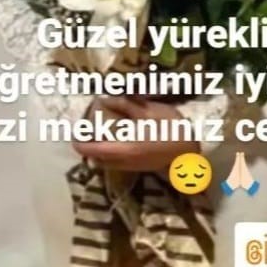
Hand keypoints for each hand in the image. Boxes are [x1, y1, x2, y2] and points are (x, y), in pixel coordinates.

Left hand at [71, 95, 200, 171]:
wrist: (191, 153)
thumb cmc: (170, 130)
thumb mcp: (148, 111)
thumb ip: (125, 105)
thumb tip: (104, 98)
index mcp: (123, 148)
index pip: (91, 149)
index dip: (79, 142)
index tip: (74, 132)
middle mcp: (123, 161)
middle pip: (96, 159)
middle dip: (88, 146)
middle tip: (87, 130)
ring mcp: (131, 167)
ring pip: (106, 162)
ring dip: (99, 151)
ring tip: (101, 134)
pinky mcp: (139, 167)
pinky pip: (116, 163)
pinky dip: (110, 153)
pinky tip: (118, 139)